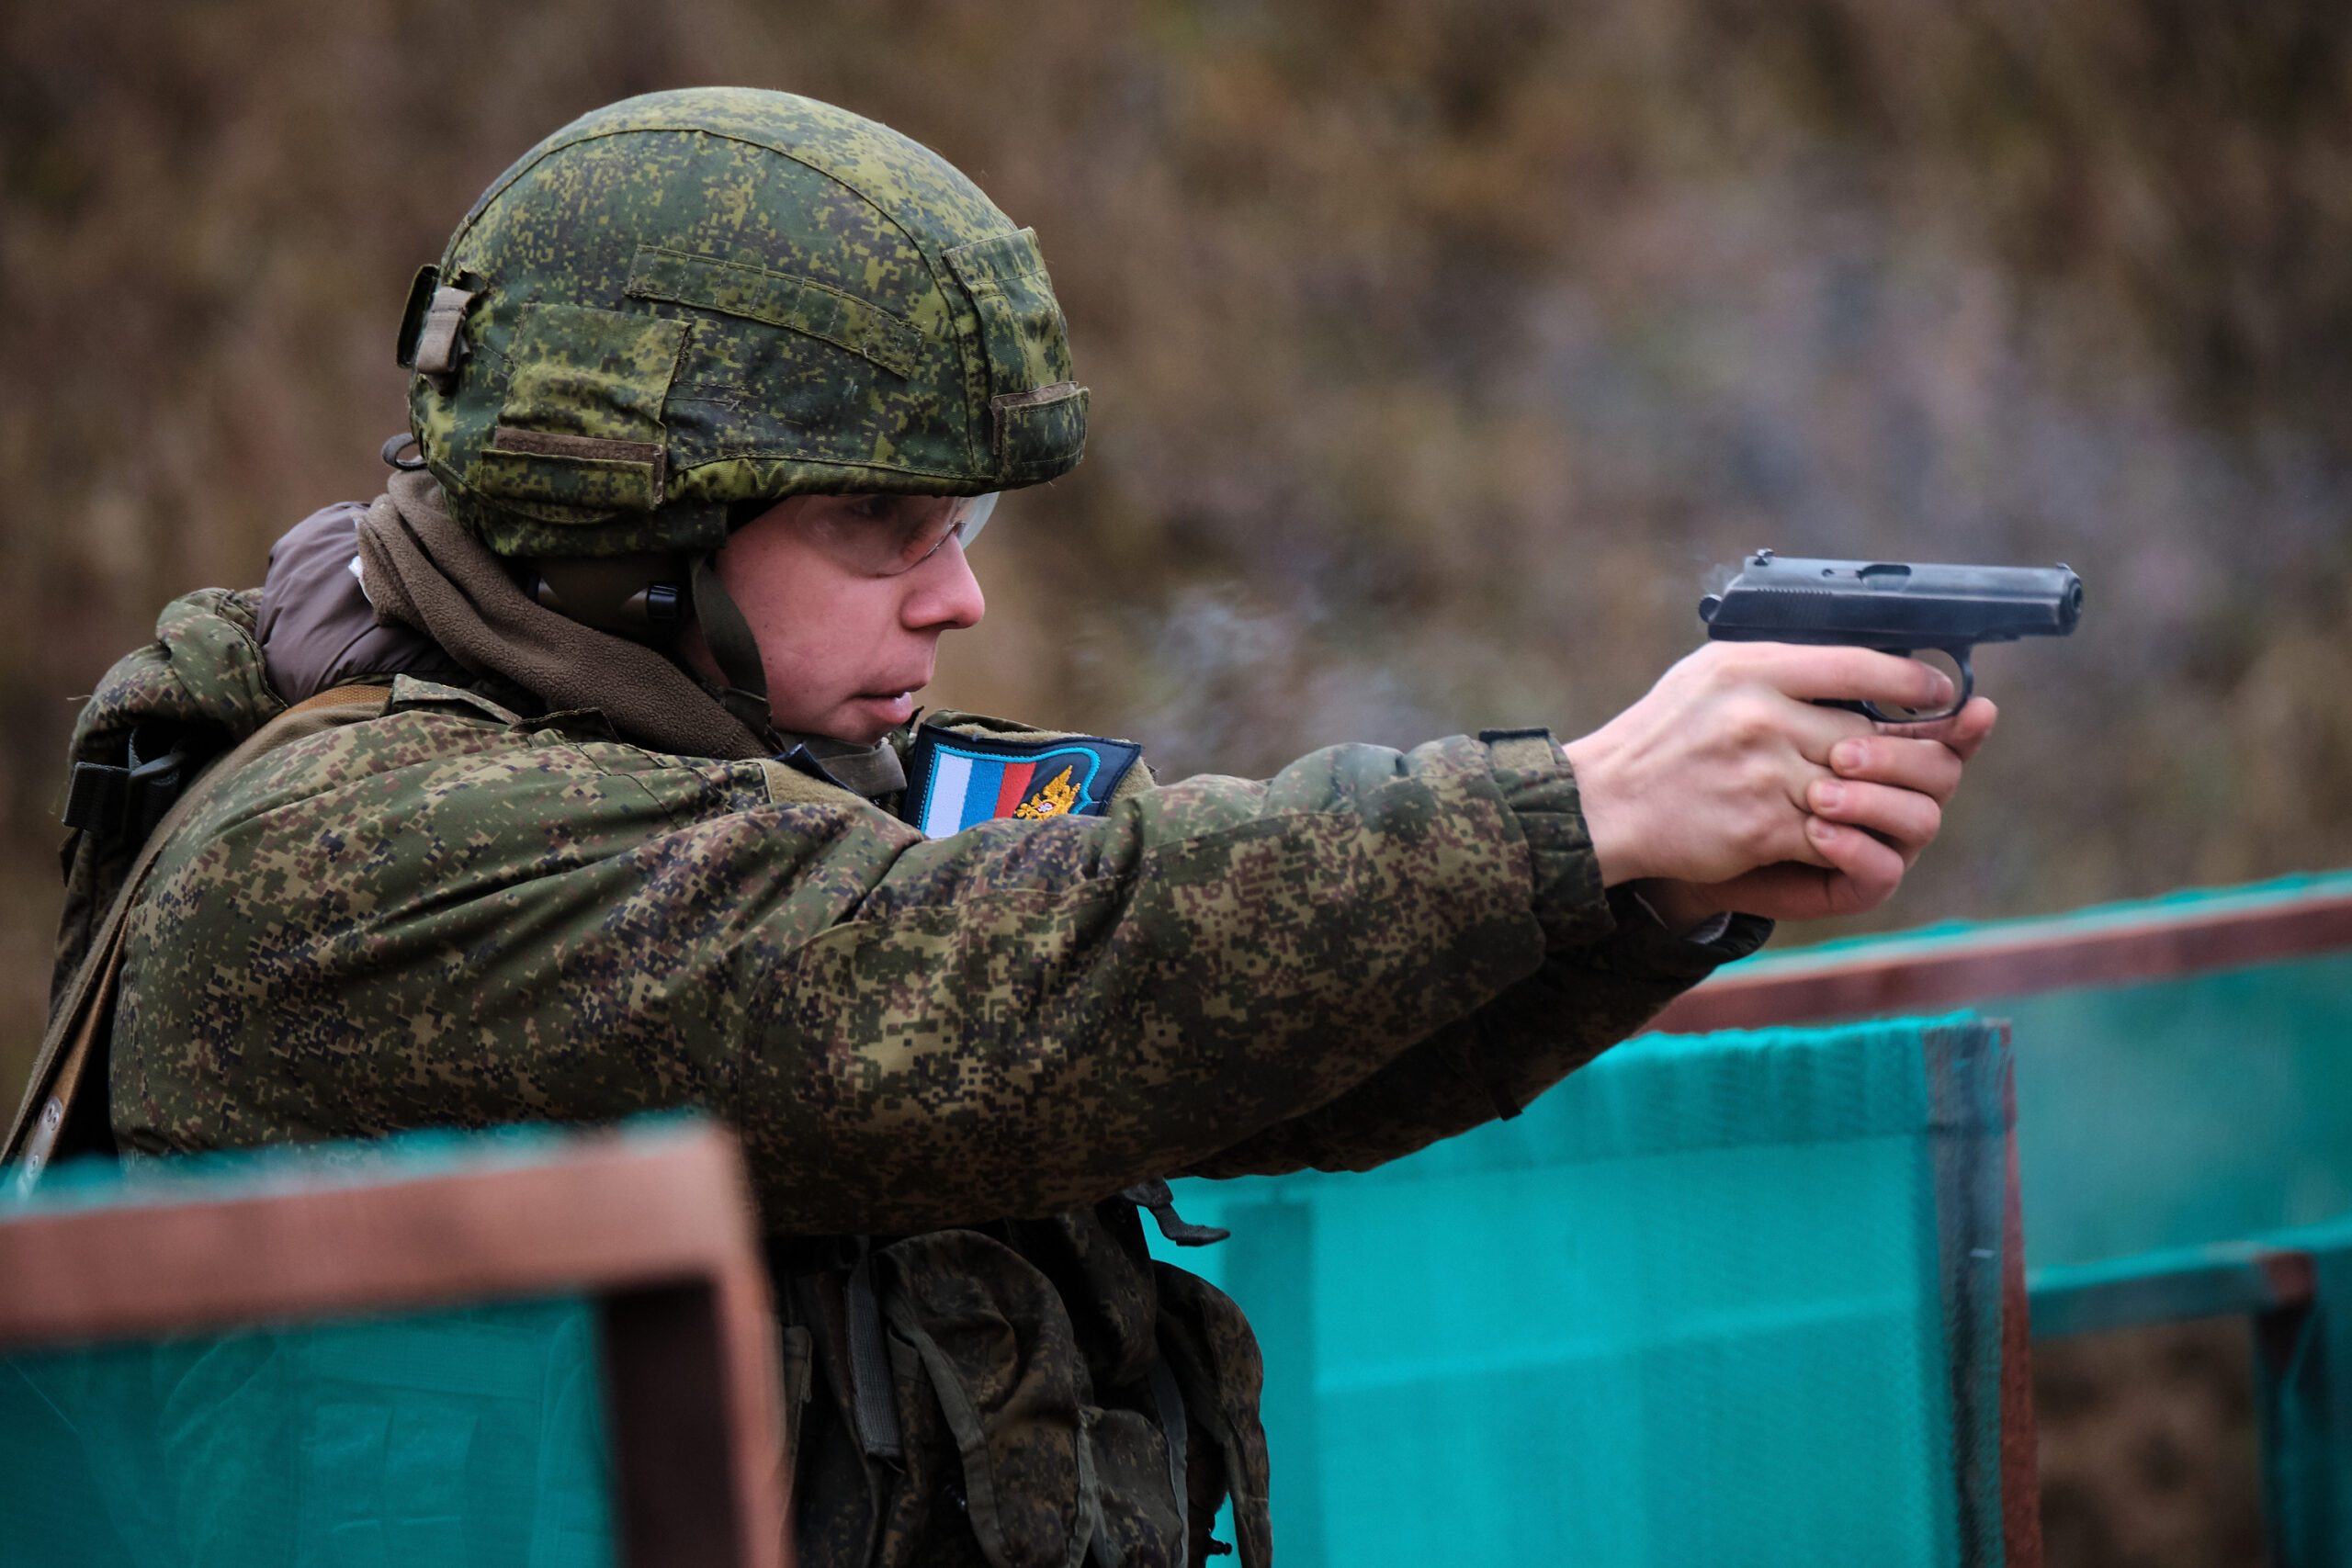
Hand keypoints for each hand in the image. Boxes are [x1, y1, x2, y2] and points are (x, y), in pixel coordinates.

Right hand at [1561, 642, 1997, 925]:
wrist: (1604, 804)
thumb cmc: (1659, 738)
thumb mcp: (1708, 676)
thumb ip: (1775, 669)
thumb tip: (1853, 666)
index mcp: (1750, 666)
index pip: (1856, 663)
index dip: (1911, 679)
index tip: (1938, 691)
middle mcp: (1760, 714)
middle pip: (1871, 736)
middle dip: (1910, 755)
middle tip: (1934, 759)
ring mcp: (1764, 771)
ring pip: (1864, 790)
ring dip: (1888, 802)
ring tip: (1895, 802)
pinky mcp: (1762, 824)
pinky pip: (1835, 835)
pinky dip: (1851, 839)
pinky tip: (1852, 835)